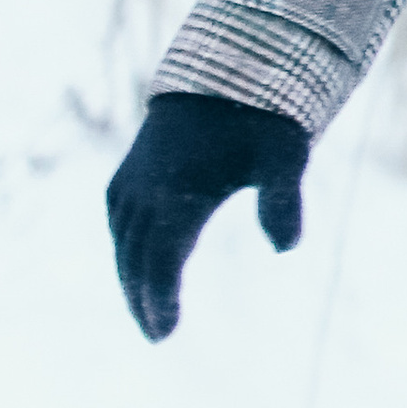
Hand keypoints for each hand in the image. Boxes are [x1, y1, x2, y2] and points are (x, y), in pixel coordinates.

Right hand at [107, 92, 308, 340]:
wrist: (220, 71)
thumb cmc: (257, 116)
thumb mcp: (283, 154)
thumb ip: (283, 199)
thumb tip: (288, 247)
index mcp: (177, 194)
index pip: (163, 260)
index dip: (162, 298)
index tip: (166, 333)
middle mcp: (144, 192)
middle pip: (138, 260)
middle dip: (145, 300)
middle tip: (158, 336)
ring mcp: (131, 182)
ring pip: (124, 245)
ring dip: (132, 280)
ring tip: (148, 313)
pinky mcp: (127, 175)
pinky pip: (118, 224)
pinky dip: (125, 251)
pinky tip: (136, 266)